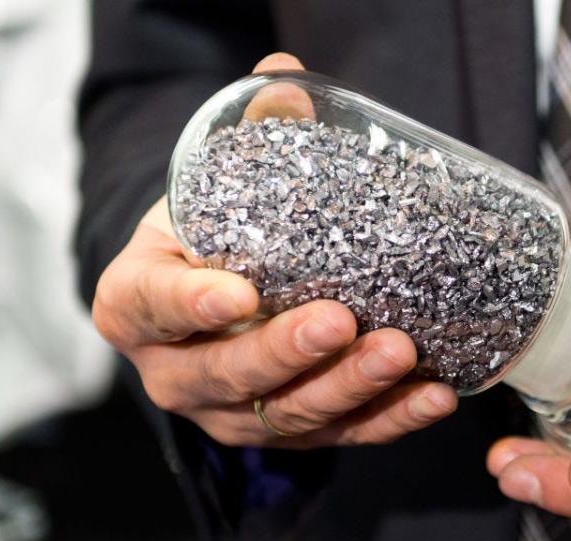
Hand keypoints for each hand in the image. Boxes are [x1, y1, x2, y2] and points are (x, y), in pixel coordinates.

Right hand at [92, 53, 456, 447]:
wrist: (219, 296)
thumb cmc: (214, 237)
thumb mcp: (215, 189)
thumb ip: (248, 138)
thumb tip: (287, 75)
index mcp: (137, 303)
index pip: (149, 307)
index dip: (187, 306)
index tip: (236, 293)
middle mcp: (177, 371)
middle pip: (224, 375)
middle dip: (284, 351)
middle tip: (338, 320)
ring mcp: (234, 412)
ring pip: (288, 414)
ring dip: (346, 387)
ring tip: (399, 351)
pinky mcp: (290, 432)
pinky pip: (341, 435)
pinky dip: (390, 419)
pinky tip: (434, 396)